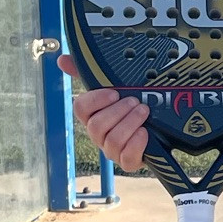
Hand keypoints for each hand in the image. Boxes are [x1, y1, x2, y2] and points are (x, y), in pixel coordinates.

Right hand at [58, 55, 148, 170]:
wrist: (160, 129)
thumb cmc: (131, 108)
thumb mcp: (114, 88)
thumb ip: (88, 74)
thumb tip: (62, 59)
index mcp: (92, 116)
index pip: (80, 108)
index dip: (96, 99)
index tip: (113, 92)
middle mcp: (99, 135)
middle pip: (96, 126)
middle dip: (118, 111)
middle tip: (134, 101)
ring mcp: (112, 151)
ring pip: (112, 141)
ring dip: (130, 123)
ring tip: (144, 111)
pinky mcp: (128, 162)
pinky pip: (127, 158)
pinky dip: (136, 144)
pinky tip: (145, 133)